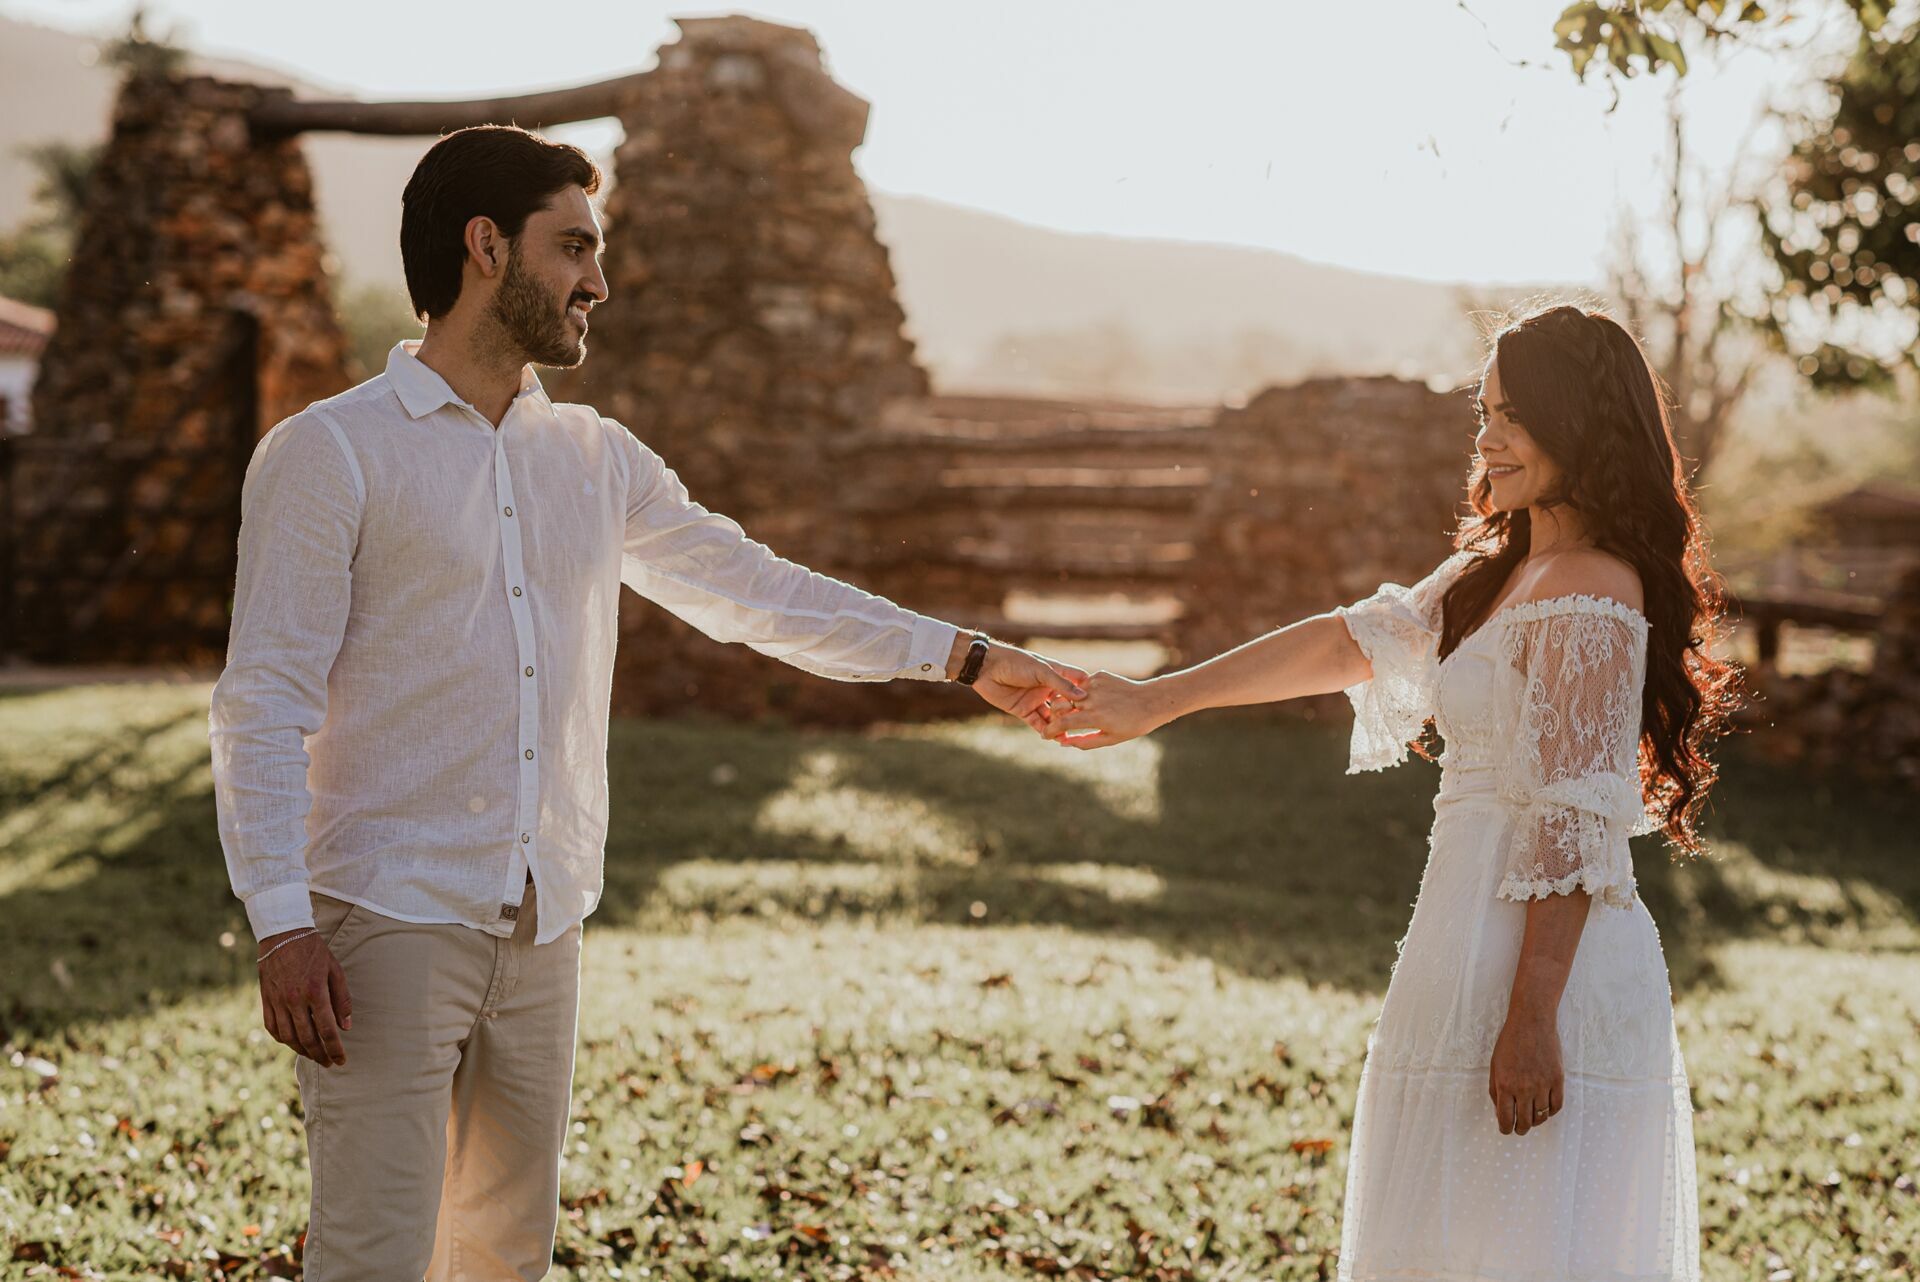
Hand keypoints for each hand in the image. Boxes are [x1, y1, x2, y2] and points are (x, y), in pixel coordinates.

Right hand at [257, 929, 352, 1067]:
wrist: (284, 935)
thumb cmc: (314, 952)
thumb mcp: (335, 970)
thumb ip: (342, 999)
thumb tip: (346, 1027)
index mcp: (315, 992)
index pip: (327, 1030)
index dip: (335, 1049)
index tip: (341, 1060)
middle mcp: (294, 1000)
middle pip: (307, 1038)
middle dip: (320, 1055)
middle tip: (329, 1064)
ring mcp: (277, 1001)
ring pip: (288, 1037)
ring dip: (302, 1051)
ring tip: (314, 1056)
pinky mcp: (266, 1000)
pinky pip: (272, 1027)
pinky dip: (283, 1039)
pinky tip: (293, 1042)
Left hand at [964, 642, 1087, 732]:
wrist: (987, 667)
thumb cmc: (1016, 662)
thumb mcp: (1041, 670)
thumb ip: (1061, 684)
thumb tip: (1082, 697)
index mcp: (1054, 673)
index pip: (1076, 683)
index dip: (1087, 692)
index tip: (1100, 703)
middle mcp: (1047, 688)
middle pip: (1065, 703)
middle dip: (1074, 714)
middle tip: (1086, 725)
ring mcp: (1036, 700)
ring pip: (1052, 716)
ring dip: (1060, 725)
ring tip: (1070, 736)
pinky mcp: (1023, 710)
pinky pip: (1038, 723)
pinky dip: (1045, 730)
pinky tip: (1054, 737)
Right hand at [1040, 670, 1175, 748]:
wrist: (1151, 701)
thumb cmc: (1133, 725)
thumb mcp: (1110, 739)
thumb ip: (1084, 742)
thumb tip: (1063, 742)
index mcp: (1094, 717)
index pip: (1061, 724)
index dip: (1050, 731)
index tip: (1046, 735)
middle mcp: (1091, 699)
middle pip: (1059, 705)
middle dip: (1054, 715)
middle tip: (1060, 721)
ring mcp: (1095, 685)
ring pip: (1068, 693)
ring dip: (1067, 702)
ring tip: (1077, 710)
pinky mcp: (1099, 675)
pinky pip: (1082, 685)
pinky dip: (1082, 693)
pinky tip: (1095, 699)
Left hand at [1489, 1009, 1561, 1135]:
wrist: (1532, 1023)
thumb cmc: (1510, 1043)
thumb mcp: (1495, 1065)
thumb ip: (1495, 1090)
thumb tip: (1500, 1112)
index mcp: (1505, 1085)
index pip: (1505, 1119)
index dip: (1506, 1129)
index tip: (1507, 1130)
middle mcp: (1524, 1088)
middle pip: (1524, 1122)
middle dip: (1520, 1129)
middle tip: (1519, 1128)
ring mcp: (1542, 1085)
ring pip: (1541, 1117)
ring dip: (1535, 1122)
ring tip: (1532, 1119)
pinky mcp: (1557, 1080)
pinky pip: (1556, 1106)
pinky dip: (1551, 1112)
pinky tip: (1545, 1109)